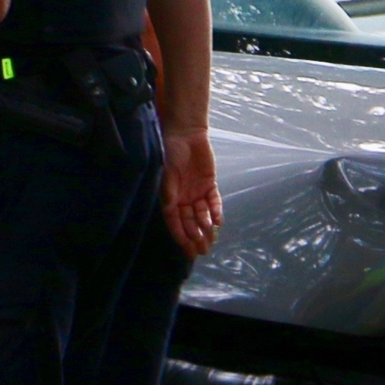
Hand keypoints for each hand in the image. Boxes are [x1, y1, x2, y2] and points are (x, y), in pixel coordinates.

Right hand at [162, 128, 221, 256]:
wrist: (185, 134)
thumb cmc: (170, 152)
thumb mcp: (166, 173)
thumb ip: (168, 192)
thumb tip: (169, 210)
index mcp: (170, 198)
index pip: (175, 222)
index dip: (181, 236)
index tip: (187, 249)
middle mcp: (183, 198)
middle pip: (190, 222)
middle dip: (195, 237)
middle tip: (203, 251)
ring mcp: (197, 192)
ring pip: (202, 214)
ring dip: (206, 226)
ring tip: (211, 239)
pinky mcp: (209, 184)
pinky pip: (213, 201)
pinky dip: (216, 210)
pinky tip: (218, 221)